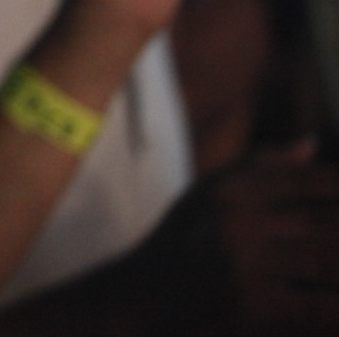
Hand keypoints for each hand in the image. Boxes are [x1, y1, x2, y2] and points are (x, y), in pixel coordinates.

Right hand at [129, 142, 338, 335]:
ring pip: (332, 262)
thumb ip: (258, 170)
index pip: (318, 181)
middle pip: (331, 223)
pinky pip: (321, 309)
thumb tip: (312, 144)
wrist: (136, 306)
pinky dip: (334, 308)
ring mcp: (244, 264)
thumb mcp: (207, 199)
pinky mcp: (251, 307)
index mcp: (234, 189)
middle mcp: (238, 219)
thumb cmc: (180, 251)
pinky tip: (336, 309)